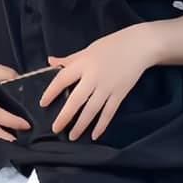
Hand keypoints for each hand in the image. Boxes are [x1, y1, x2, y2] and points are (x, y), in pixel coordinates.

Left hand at [39, 27, 156, 140]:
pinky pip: (109, 112)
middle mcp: (94, 76)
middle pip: (76, 99)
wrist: (139, 46)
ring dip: (81, 124)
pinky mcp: (120, 93)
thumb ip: (69, 59)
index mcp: (84, 63)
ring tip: (72, 136)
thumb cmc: (111, 46)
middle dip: (65, 116)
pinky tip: (94, 135)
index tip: (43, 104)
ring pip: (92, 109)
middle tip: (55, 128)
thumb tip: (50, 62)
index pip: (62, 79)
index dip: (51, 91)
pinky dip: (102, 124)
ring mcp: (108, 86)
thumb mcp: (88, 49)